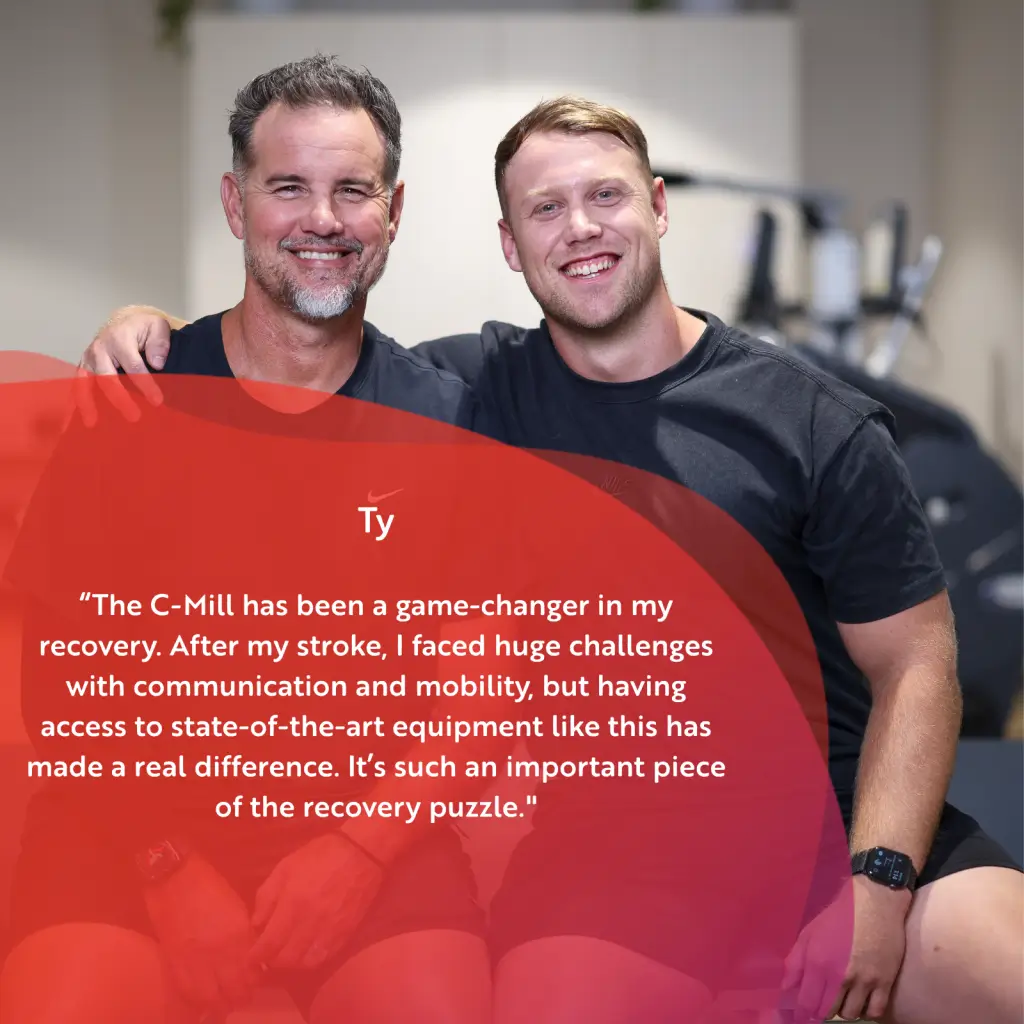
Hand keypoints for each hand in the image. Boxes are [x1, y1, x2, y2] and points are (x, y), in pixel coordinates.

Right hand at [75, 306, 169, 424]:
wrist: (125, 322)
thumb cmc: (144, 328)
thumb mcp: (157, 327)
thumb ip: (159, 343)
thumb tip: (157, 363)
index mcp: (119, 338)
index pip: (133, 365)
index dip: (145, 385)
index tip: (157, 401)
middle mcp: (100, 349)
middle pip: (108, 378)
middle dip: (120, 399)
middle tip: (134, 417)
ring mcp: (88, 358)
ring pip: (85, 383)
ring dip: (88, 403)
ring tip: (91, 423)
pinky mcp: (83, 367)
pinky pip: (78, 385)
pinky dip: (78, 401)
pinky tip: (82, 418)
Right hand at [143, 853, 261, 1016]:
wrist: (173, 877)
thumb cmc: (209, 886)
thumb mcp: (236, 907)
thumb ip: (245, 933)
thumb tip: (252, 954)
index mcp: (237, 934)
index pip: (253, 970)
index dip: (256, 979)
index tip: (256, 979)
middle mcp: (218, 952)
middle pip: (234, 990)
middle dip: (241, 997)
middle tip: (243, 996)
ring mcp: (194, 960)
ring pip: (210, 998)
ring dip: (220, 1004)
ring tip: (224, 1002)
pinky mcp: (174, 963)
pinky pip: (188, 992)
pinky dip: (197, 1000)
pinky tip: (203, 998)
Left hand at [249, 832, 384, 971]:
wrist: (361, 853)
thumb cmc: (320, 856)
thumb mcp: (285, 867)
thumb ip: (267, 896)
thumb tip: (257, 924)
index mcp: (293, 904)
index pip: (269, 944)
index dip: (256, 955)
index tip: (251, 956)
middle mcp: (311, 923)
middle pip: (285, 959)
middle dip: (271, 961)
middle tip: (267, 953)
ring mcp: (330, 931)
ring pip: (304, 963)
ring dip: (291, 963)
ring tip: (286, 952)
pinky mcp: (344, 934)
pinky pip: (323, 958)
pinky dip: (310, 960)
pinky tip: (305, 950)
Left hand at [783, 875, 909, 1021]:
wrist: (875, 904)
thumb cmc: (839, 917)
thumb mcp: (810, 933)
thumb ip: (796, 962)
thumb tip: (787, 987)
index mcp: (818, 962)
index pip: (807, 1001)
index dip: (802, 1013)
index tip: (801, 1016)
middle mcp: (840, 976)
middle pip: (828, 1010)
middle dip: (821, 1012)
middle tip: (821, 1006)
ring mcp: (864, 981)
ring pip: (851, 1014)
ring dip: (844, 1010)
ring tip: (842, 1000)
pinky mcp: (885, 982)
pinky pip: (876, 1011)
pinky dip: (867, 1011)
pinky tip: (862, 1001)